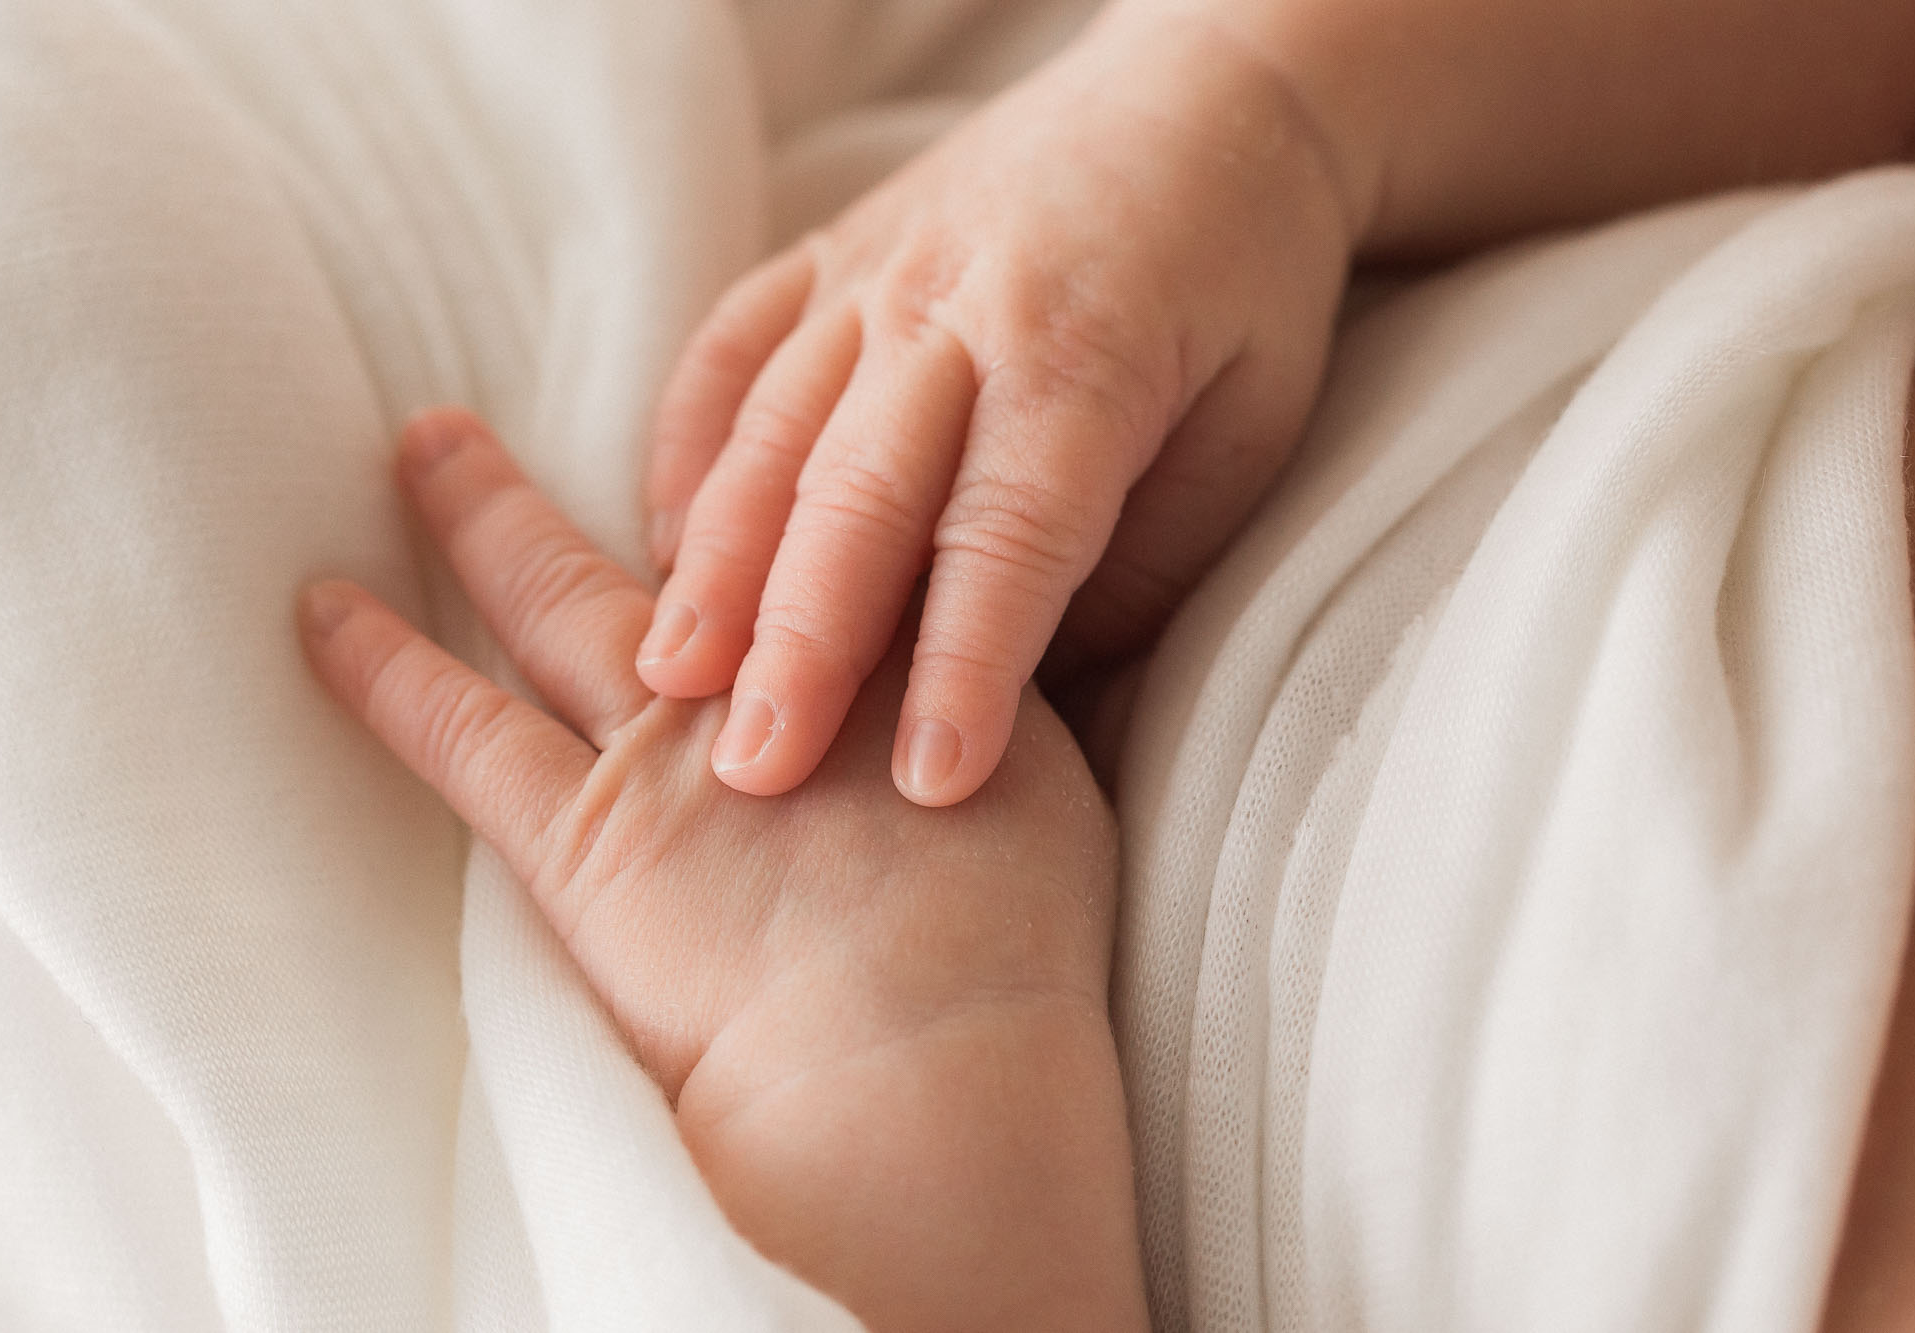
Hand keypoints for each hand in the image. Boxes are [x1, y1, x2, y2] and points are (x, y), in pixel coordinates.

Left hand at [299, 411, 1146, 1331]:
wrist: (933, 1048)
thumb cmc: (1012, 940)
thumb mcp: (1040, 785)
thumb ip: (988, 698)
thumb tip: (987, 652)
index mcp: (874, 648)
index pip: (808, 534)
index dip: (764, 480)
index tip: (720, 432)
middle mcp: (759, 662)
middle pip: (677, 530)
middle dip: (623, 453)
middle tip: (586, 399)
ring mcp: (658, 739)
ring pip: (549, 590)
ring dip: (483, 512)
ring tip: (426, 442)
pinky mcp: (577, 833)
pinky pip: (456, 731)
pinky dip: (385, 671)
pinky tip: (322, 614)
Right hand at [636, 9, 1353, 805]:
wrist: (1205, 99)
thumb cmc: (1242, 289)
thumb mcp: (1253, 425)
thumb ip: (1145, 553)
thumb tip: (1038, 684)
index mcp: (1088, 357)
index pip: (1015, 535)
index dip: (971, 665)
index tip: (930, 782)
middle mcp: (962, 310)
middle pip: (864, 494)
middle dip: (804, 643)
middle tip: (755, 769)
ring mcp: (879, 272)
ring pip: (773, 430)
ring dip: (717, 565)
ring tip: (668, 681)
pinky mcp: (827, 254)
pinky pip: (730, 351)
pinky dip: (684, 451)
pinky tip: (661, 551)